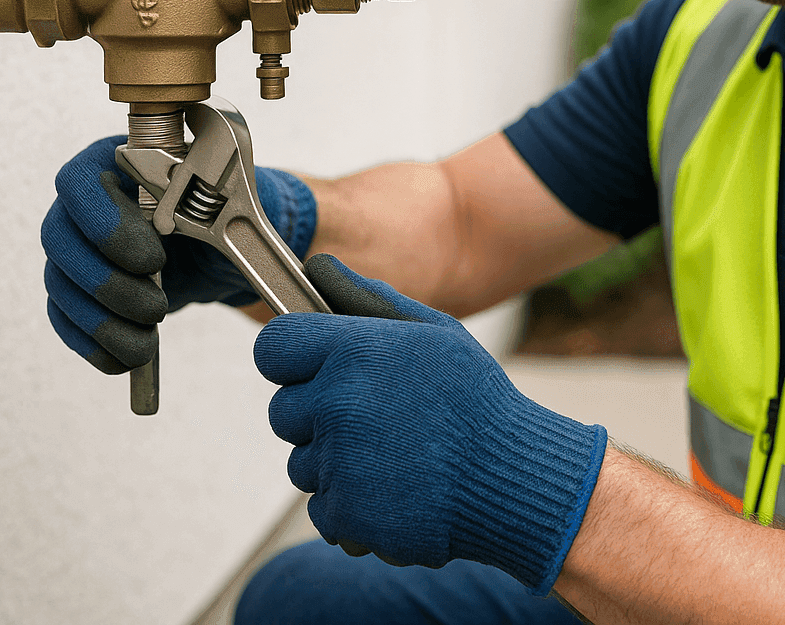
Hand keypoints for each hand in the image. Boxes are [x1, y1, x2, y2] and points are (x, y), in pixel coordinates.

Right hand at [41, 135, 315, 373]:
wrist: (214, 245)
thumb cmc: (218, 210)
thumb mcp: (227, 197)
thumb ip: (220, 199)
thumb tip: (228, 217)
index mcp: (111, 163)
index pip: (79, 183)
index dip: (106, 224)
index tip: (153, 259)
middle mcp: (81, 204)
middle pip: (59, 239)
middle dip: (106, 282)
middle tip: (156, 307)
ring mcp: (73, 249)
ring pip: (59, 284)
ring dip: (101, 320)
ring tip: (147, 343)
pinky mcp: (75, 290)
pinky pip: (65, 319)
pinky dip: (92, 343)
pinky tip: (124, 359)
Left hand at [254, 255, 607, 594]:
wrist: (512, 479)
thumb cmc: (475, 402)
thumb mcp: (434, 332)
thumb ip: (369, 299)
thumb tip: (318, 270)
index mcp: (354, 350)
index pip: (272, 348)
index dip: (291, 359)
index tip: (312, 369)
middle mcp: (338, 402)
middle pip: (283, 410)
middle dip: (316, 415)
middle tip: (372, 418)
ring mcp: (339, 461)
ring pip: (302, 463)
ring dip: (335, 463)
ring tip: (392, 455)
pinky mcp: (346, 513)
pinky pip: (321, 507)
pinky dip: (350, 506)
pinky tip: (392, 488)